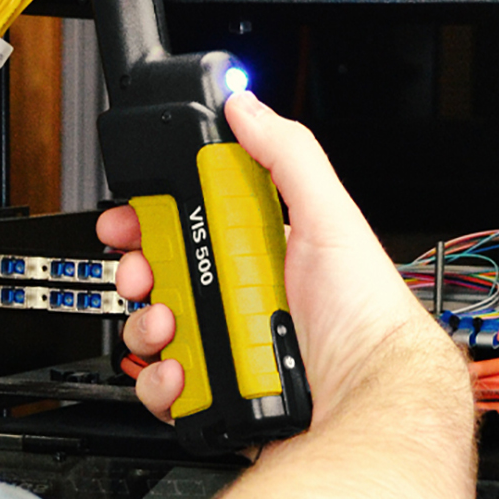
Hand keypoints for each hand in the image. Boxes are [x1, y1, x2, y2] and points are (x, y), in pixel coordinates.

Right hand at [97, 91, 436, 425]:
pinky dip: (160, 379)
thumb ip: (287, 153)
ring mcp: (226, 347)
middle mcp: (240, 296)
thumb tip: (245, 104)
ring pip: (155, 329)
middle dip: (138, 271)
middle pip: (161, 275)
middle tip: (140, 273)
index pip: (191, 223)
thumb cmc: (363, 311)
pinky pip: (166, 384)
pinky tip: (182, 370)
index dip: (153, 218)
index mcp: (259, 249)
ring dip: (146, 324)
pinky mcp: (216, 394)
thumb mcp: (329, 214)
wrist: (368, 394)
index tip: (129, 218)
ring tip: (169, 323)